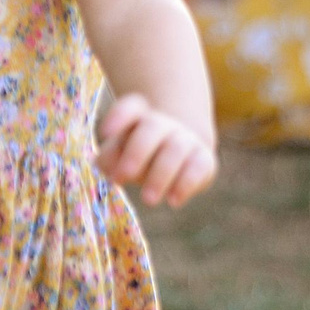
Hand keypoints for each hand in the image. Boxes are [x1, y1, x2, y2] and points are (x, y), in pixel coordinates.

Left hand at [96, 93, 217, 206]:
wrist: (179, 158)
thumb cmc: (138, 158)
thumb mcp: (117, 157)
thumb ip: (109, 160)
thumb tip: (113, 170)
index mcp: (138, 117)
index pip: (130, 108)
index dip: (119, 117)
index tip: (105, 133)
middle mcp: (163, 124)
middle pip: (152, 126)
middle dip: (137, 151)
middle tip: (124, 176)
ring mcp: (186, 139)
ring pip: (175, 148)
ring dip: (160, 174)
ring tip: (147, 200)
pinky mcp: (204, 159)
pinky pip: (200, 166)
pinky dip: (187, 183)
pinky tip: (173, 201)